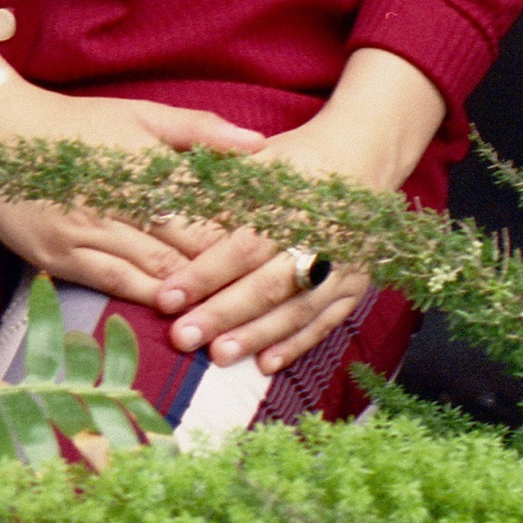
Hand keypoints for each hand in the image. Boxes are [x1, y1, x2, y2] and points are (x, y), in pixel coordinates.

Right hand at [0, 22, 259, 310]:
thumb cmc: (77, 123)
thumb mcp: (139, 113)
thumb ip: (200, 130)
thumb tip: (259, 144)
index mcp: (141, 163)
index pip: (205, 207)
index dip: (240, 233)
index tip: (274, 248)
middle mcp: (115, 200)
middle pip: (184, 245)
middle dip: (223, 272)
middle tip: (264, 292)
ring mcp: (85, 233)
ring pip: (153, 271)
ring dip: (192, 295)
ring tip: (230, 313)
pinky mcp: (59, 259)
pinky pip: (113, 285)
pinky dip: (148, 298)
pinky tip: (175, 311)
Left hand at [156, 48, 444, 378]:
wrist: (361, 158)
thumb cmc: (293, 161)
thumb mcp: (255, 162)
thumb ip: (215, 190)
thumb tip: (160, 213)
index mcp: (288, 202)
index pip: (241, 246)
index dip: (203, 274)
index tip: (167, 298)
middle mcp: (318, 236)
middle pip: (267, 284)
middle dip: (223, 314)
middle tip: (182, 337)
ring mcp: (342, 266)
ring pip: (296, 309)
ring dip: (256, 335)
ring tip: (218, 356)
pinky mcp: (355, 286)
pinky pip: (325, 322)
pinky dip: (296, 344)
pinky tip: (265, 363)